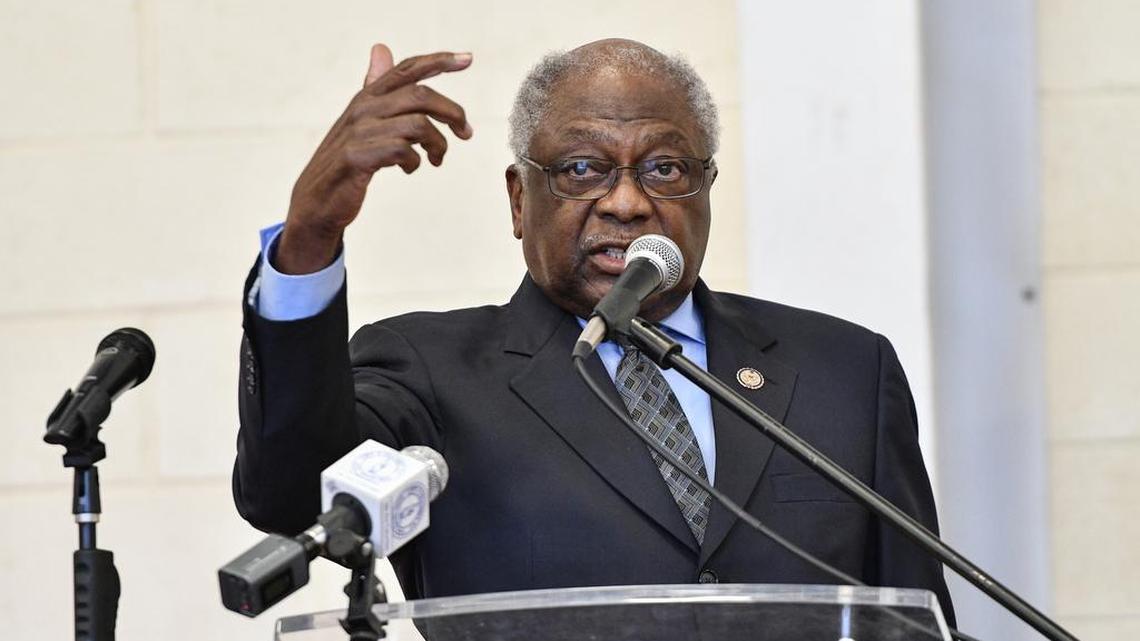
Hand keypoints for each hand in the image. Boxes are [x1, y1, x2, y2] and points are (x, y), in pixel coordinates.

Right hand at [277, 44, 473, 273]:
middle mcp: (363, 108)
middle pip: (421, 96)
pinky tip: (410, 168)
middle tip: (465, 133)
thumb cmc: (346, 159)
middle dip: (452, 113)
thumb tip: (381, 49)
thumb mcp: (362, 120)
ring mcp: (359, 132)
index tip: (467, 58)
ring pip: (418, 124)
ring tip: (436, 159)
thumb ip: (377, 88)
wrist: (317, 199)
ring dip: (437, 144)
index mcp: (368, 96)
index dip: (439, 61)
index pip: (406, 69)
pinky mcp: (358, 157)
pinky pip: (403, 150)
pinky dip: (415, 162)